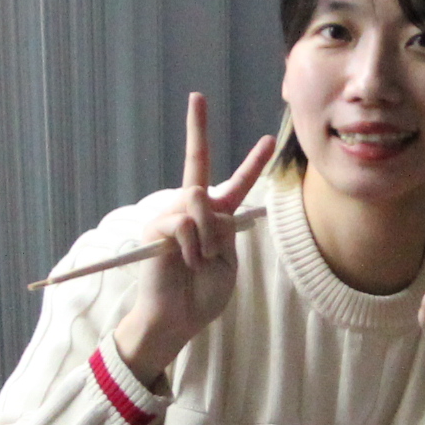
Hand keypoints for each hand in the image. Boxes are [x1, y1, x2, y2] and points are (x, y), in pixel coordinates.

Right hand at [112, 94, 276, 381]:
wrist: (179, 319)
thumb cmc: (203, 295)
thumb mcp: (228, 262)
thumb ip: (223, 229)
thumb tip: (202, 198)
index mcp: (218, 219)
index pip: (238, 184)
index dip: (254, 162)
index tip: (269, 140)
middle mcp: (193, 211)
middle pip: (197, 162)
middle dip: (197, 130)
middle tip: (198, 105)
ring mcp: (171, 216)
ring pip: (197, 197)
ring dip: (208, 231)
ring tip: (201, 258)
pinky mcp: (155, 228)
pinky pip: (183, 222)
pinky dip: (192, 244)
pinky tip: (187, 261)